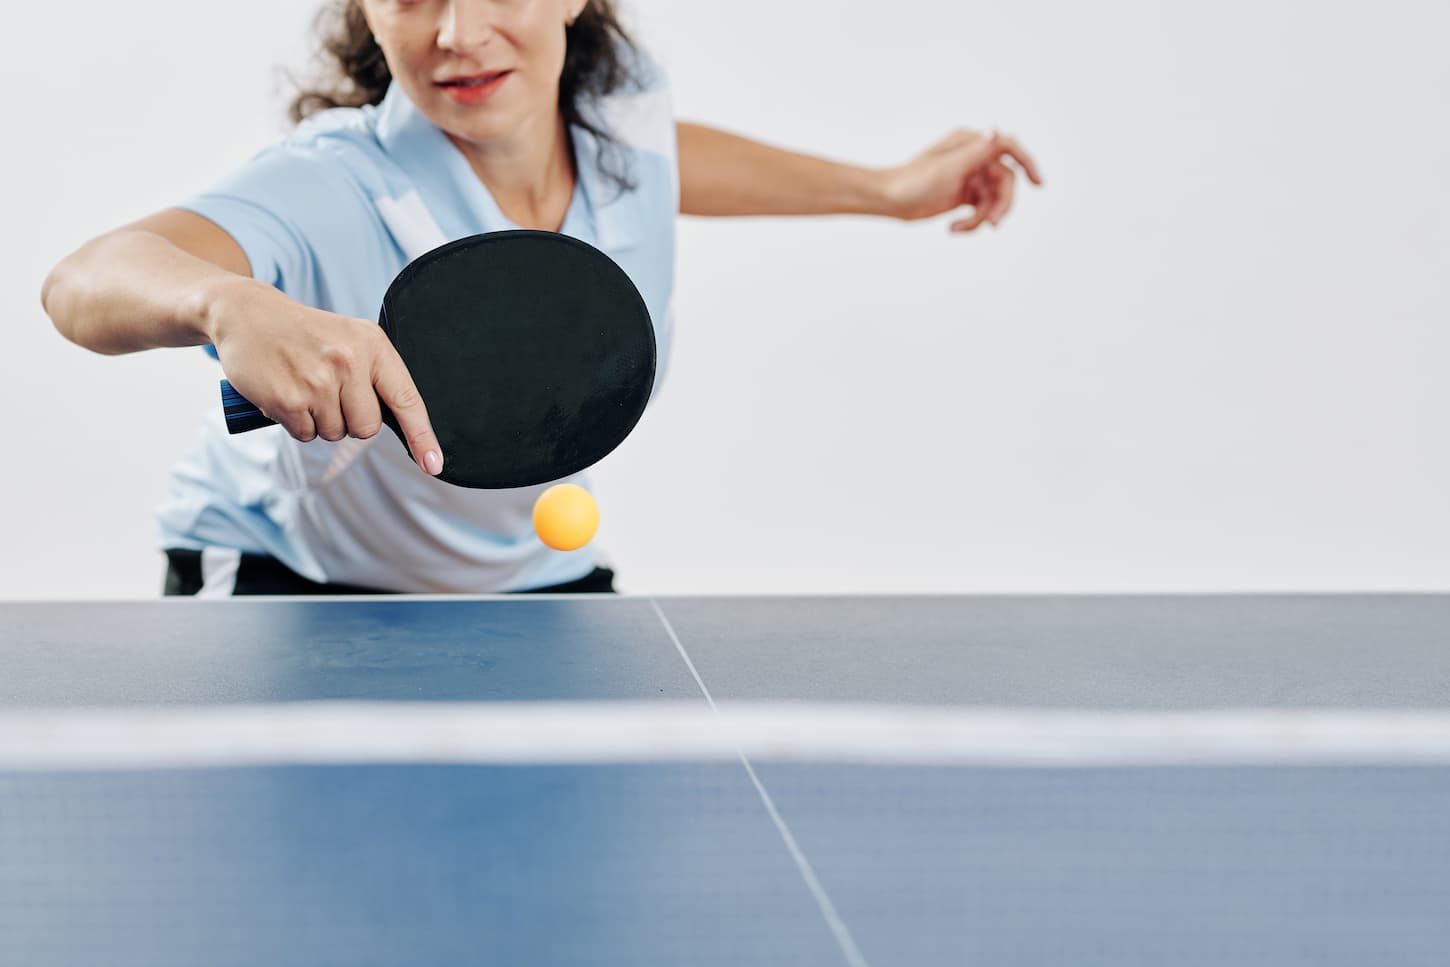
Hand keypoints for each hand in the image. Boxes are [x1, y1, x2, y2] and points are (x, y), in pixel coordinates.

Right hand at [206, 278, 443, 474]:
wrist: (249, 315)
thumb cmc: (308, 334)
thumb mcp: (351, 339)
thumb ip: (376, 375)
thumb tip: (402, 425)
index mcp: (372, 345)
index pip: (406, 399)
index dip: (422, 436)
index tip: (434, 464)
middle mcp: (349, 362)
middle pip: (367, 428)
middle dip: (350, 421)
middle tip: (329, 393)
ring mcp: (318, 382)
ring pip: (335, 433)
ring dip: (320, 421)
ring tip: (304, 387)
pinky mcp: (288, 399)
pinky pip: (306, 435)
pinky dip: (296, 424)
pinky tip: (287, 395)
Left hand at [882, 129, 1042, 231]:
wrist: (889, 200)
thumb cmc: (913, 181)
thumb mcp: (948, 168)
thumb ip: (976, 152)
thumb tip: (996, 131)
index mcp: (970, 143)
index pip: (1008, 147)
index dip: (1027, 162)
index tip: (1038, 183)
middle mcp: (973, 157)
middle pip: (1005, 180)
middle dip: (1002, 203)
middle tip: (993, 223)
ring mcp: (969, 176)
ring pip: (994, 198)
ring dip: (984, 216)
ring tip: (962, 228)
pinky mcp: (964, 195)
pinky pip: (981, 209)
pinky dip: (972, 222)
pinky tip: (953, 229)